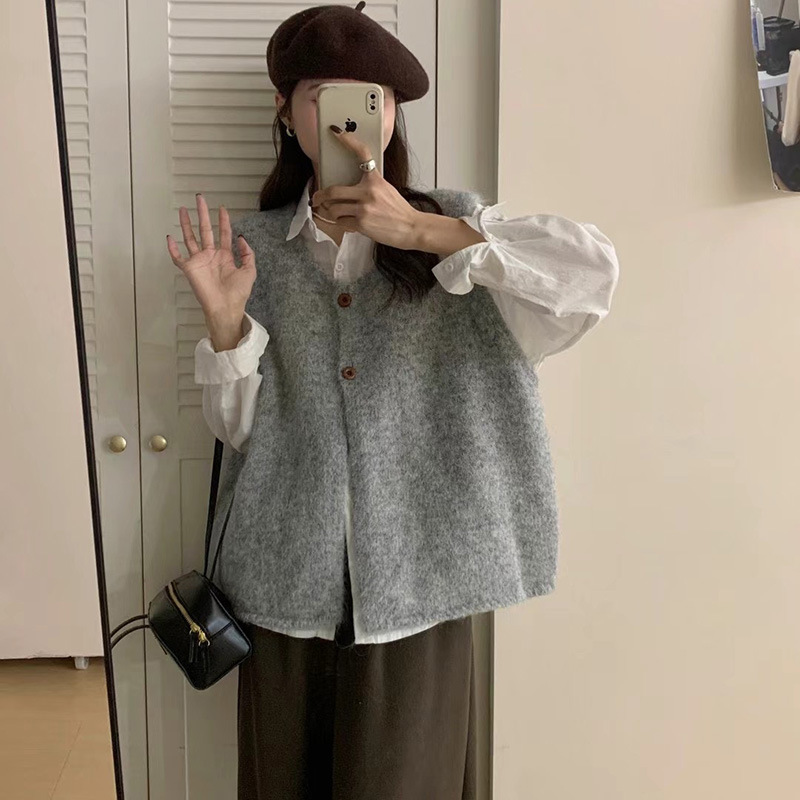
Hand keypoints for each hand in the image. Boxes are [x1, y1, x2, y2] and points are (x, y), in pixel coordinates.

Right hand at [167, 194, 255, 326]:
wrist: (226, 308)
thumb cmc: (238, 294)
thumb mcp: (249, 271)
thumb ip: (248, 253)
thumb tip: (241, 237)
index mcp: (225, 256)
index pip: (223, 234)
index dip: (223, 221)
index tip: (222, 209)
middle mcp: (210, 256)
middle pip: (205, 230)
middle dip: (202, 214)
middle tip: (200, 198)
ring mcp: (199, 261)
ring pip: (190, 238)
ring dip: (186, 224)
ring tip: (183, 209)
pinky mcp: (189, 269)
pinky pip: (178, 257)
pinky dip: (172, 248)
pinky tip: (169, 237)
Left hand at [310, 126, 423, 249]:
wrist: (410, 228)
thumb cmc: (398, 210)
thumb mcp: (386, 189)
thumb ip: (369, 185)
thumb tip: (348, 188)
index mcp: (375, 180)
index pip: (362, 153)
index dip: (348, 140)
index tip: (336, 132)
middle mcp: (368, 192)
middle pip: (333, 191)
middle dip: (320, 196)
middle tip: (317, 198)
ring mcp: (364, 208)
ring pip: (334, 209)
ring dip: (332, 213)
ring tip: (337, 214)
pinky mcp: (361, 223)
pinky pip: (342, 222)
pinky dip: (342, 223)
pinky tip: (349, 223)